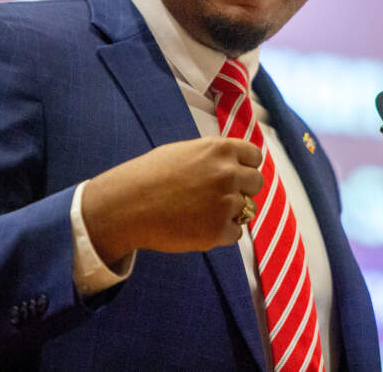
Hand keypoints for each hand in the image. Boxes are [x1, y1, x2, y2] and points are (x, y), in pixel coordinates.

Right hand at [82, 136, 263, 263]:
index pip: (255, 157)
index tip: (235, 175)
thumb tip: (236, 164)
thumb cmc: (149, 176)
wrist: (126, 206)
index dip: (245, 167)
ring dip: (232, 213)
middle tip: (218, 196)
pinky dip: (221, 233)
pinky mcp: (218, 231)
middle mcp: (228, 174)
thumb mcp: (185, 151)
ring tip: (202, 212)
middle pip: (256, 183)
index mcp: (220, 149)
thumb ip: (214, 157)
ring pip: (248, 210)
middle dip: (242, 190)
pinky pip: (235, 233)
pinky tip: (198, 227)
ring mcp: (225, 203)